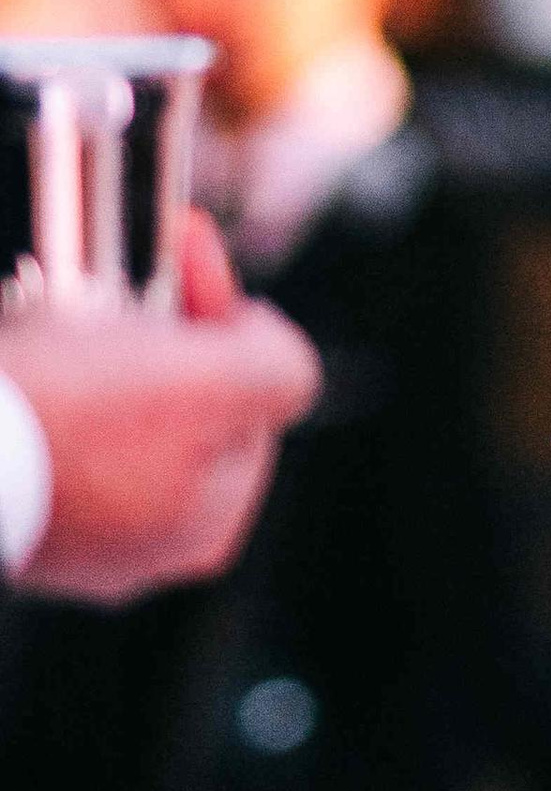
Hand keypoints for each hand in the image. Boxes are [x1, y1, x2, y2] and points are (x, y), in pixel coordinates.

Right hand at [10, 212, 321, 601]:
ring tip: (69, 282)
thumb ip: (282, 368)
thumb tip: (271, 345)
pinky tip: (29, 320)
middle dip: (157, 317)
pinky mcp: (4, 488)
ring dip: (91, 328)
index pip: (249, 398)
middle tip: (128, 254)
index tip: (190, 250)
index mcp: (204, 526)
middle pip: (176, 396)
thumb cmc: (72, 420)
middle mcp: (138, 540)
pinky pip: (37, 405)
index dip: (227, 315)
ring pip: (101, 396)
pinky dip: (37, 356)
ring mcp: (63, 520)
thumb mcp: (224, 385)